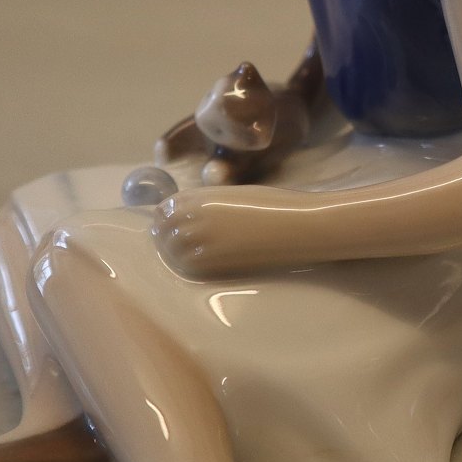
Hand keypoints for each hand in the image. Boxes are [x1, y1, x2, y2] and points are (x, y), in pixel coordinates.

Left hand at [151, 187, 311, 278]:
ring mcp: (202, 240)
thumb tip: (189, 218)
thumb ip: (208, 204)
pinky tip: (200, 262)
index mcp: (201, 196)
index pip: (165, 208)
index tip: (168, 224)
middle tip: (173, 243)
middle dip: (165, 235)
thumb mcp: (235, 196)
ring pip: (171, 250)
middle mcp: (196, 215)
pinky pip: (188, 265)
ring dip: (175, 251)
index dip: (164, 217)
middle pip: (163, 229)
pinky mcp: (213, 262)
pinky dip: (188, 264)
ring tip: (187, 253)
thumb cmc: (274, 207)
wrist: (298, 225)